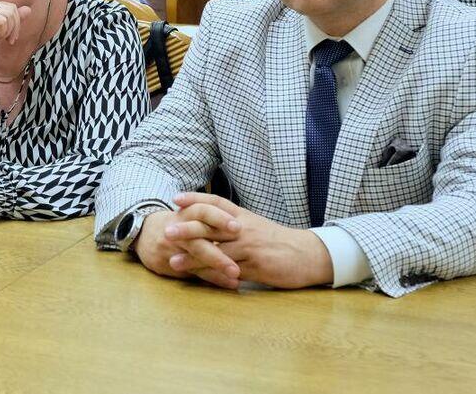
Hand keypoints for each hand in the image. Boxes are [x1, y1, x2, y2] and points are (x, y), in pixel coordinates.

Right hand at [0, 0, 32, 74]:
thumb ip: (14, 19)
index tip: (10, 37)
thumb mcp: (3, 31)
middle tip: (6, 39)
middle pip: (12, 9)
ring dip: (6, 31)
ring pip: (9, 15)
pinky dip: (1, 33)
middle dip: (14, 27)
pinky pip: (3, 22)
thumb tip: (28, 9)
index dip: (16, 22)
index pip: (11, 6)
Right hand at [134, 207, 241, 288]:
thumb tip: (242, 228)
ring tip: (235, 277)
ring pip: (193, 260)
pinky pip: (190, 272)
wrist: (143, 232)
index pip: (201, 211)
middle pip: (196, 242)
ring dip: (215, 270)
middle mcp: (175, 230)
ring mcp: (168, 248)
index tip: (237, 228)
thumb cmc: (176, 224)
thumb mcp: (189, 215)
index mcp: (185, 214)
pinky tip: (229, 283)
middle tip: (236, 266)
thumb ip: (209, 221)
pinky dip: (212, 278)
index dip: (219, 218)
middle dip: (216, 255)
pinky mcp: (164, 263)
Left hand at [166, 193, 333, 289]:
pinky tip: (199, 278)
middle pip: (210, 225)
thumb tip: (213, 226)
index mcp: (243, 217)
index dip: (195, 199)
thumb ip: (234, 225)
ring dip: (193, 256)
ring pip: (216, 250)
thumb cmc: (279, 242)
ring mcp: (249, 247)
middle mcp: (243, 228)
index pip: (216, 203)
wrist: (308, 255)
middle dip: (187, 228)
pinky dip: (212, 274)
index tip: (176, 198)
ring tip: (173, 261)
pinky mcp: (255, 265)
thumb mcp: (256, 227)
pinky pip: (229, 269)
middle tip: (166, 231)